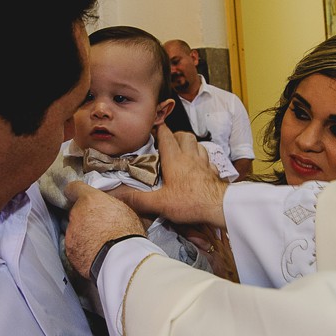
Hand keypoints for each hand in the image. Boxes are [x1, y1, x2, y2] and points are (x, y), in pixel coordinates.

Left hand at [63, 183, 145, 277]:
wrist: (121, 258)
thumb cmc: (128, 233)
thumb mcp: (124, 210)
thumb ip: (108, 205)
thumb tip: (107, 208)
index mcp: (90, 199)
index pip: (73, 188)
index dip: (76, 193)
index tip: (79, 197)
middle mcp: (76, 213)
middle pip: (75, 212)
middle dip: (84, 218)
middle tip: (100, 227)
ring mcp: (71, 233)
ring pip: (73, 230)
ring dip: (82, 234)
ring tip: (99, 242)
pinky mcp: (69, 250)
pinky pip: (74, 246)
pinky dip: (81, 249)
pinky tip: (94, 253)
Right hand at [110, 126, 229, 227]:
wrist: (219, 207)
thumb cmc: (191, 202)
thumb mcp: (159, 203)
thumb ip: (137, 198)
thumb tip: (116, 194)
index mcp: (175, 159)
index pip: (166, 136)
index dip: (159, 129)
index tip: (153, 128)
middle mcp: (190, 157)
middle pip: (185, 136)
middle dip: (176, 134)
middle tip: (168, 140)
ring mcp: (204, 164)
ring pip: (198, 145)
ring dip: (190, 144)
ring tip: (183, 151)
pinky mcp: (214, 173)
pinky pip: (209, 161)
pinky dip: (203, 160)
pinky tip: (200, 168)